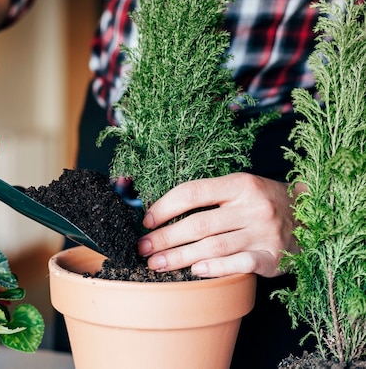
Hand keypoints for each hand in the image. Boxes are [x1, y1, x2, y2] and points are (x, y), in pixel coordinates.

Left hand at [138, 173, 301, 277]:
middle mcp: (253, 207)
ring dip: (180, 257)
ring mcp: (264, 233)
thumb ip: (208, 197)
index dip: (165, 207)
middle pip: (199, 224)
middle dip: (165, 238)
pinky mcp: (273, 257)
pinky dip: (215, 268)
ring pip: (213, 247)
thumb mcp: (239, 189)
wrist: (311, 217)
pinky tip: (194, 271)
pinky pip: (239, 264)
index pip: (193, 192)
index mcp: (240, 184)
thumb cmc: (262, 202)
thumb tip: (160, 213)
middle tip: (143, 249)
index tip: (145, 221)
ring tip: (157, 264)